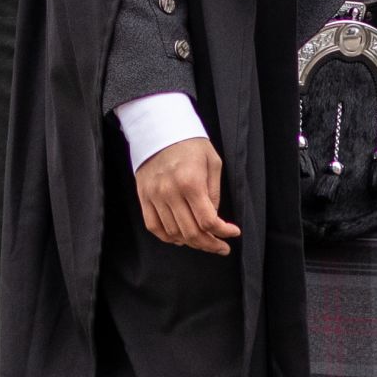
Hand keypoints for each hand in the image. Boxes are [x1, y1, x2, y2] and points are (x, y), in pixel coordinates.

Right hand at [134, 137, 240, 254]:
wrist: (159, 129)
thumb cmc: (190, 144)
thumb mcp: (212, 162)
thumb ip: (214, 192)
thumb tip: (213, 218)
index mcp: (190, 182)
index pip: (208, 221)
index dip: (223, 232)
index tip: (233, 233)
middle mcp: (170, 192)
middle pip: (191, 232)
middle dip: (210, 244)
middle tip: (220, 247)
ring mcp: (154, 196)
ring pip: (173, 233)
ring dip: (191, 242)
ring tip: (203, 240)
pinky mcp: (144, 197)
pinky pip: (154, 227)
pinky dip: (168, 237)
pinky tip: (180, 238)